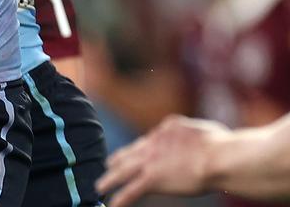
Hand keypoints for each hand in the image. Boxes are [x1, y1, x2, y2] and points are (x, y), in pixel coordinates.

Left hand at [96, 114, 228, 205]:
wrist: (220, 157)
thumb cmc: (225, 147)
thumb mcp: (206, 131)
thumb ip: (196, 134)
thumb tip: (202, 138)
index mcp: (168, 128)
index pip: (150, 139)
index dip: (142, 148)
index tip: (136, 153)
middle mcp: (155, 141)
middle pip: (131, 152)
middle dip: (119, 160)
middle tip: (109, 165)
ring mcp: (150, 160)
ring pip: (123, 171)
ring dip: (110, 179)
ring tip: (100, 186)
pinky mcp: (151, 178)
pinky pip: (130, 190)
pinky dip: (120, 198)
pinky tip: (111, 204)